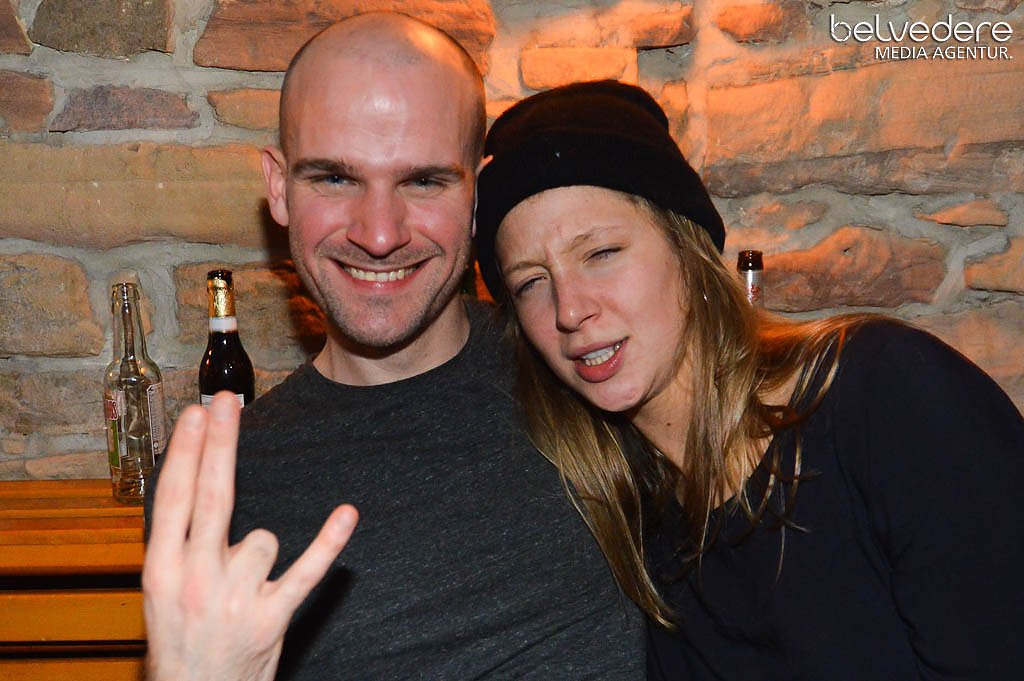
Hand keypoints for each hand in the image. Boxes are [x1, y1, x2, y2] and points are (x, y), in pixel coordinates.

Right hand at [142, 392, 357, 680]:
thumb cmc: (181, 638)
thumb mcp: (160, 590)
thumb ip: (178, 541)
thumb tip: (195, 474)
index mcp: (160, 570)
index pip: (174, 499)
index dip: (186, 453)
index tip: (196, 413)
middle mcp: (194, 580)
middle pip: (212, 498)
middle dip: (218, 445)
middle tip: (225, 402)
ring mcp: (235, 599)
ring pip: (263, 538)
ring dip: (259, 553)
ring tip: (244, 586)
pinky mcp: (272, 616)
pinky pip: (307, 569)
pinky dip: (329, 542)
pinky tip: (346, 514)